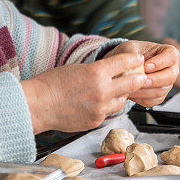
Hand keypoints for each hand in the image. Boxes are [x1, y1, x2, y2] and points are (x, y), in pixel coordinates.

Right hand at [21, 52, 147, 133]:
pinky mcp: (96, 121)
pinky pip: (108, 112)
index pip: (125, 62)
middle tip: (141, 76)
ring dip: (121, 95)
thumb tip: (111, 71)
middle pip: (132, 83)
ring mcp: (100, 108)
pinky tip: (96, 103)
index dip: (133, 59)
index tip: (138, 58)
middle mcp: (102, 91)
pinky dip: (106, 107)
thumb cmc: (52, 84)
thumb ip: (97, 71)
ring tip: (115, 91)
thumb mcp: (77, 69)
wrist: (38, 106)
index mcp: (97, 73)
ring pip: (122, 100)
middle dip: (138, 78)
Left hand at [103, 40, 178, 106]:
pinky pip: (153, 101)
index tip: (146, 66)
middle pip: (170, 76)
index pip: (171, 56)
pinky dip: (141, 98)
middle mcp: (171, 69)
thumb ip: (132, 53)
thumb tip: (134, 64)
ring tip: (131, 87)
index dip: (160, 62)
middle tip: (141, 80)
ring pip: (161, 91)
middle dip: (154, 80)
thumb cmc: (132, 53)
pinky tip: (131, 93)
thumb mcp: (130, 47)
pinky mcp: (159, 95)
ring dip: (145, 91)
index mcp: (168, 53)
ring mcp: (166, 84)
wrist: (127, 65)